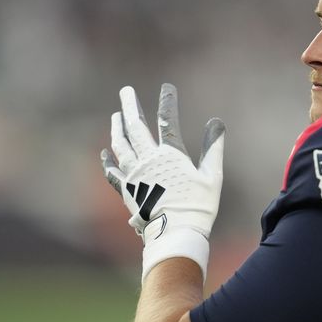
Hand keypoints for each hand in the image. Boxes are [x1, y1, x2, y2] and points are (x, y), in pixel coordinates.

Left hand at [100, 83, 224, 281]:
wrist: (175, 234)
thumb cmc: (198, 206)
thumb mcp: (212, 176)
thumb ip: (213, 148)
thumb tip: (217, 122)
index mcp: (170, 155)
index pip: (166, 121)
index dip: (167, 102)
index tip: (167, 88)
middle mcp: (148, 161)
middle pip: (135, 127)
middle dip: (130, 107)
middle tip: (126, 91)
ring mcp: (134, 176)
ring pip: (121, 145)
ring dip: (117, 128)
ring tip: (116, 116)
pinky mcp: (127, 191)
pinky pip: (112, 172)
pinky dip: (108, 160)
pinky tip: (105, 152)